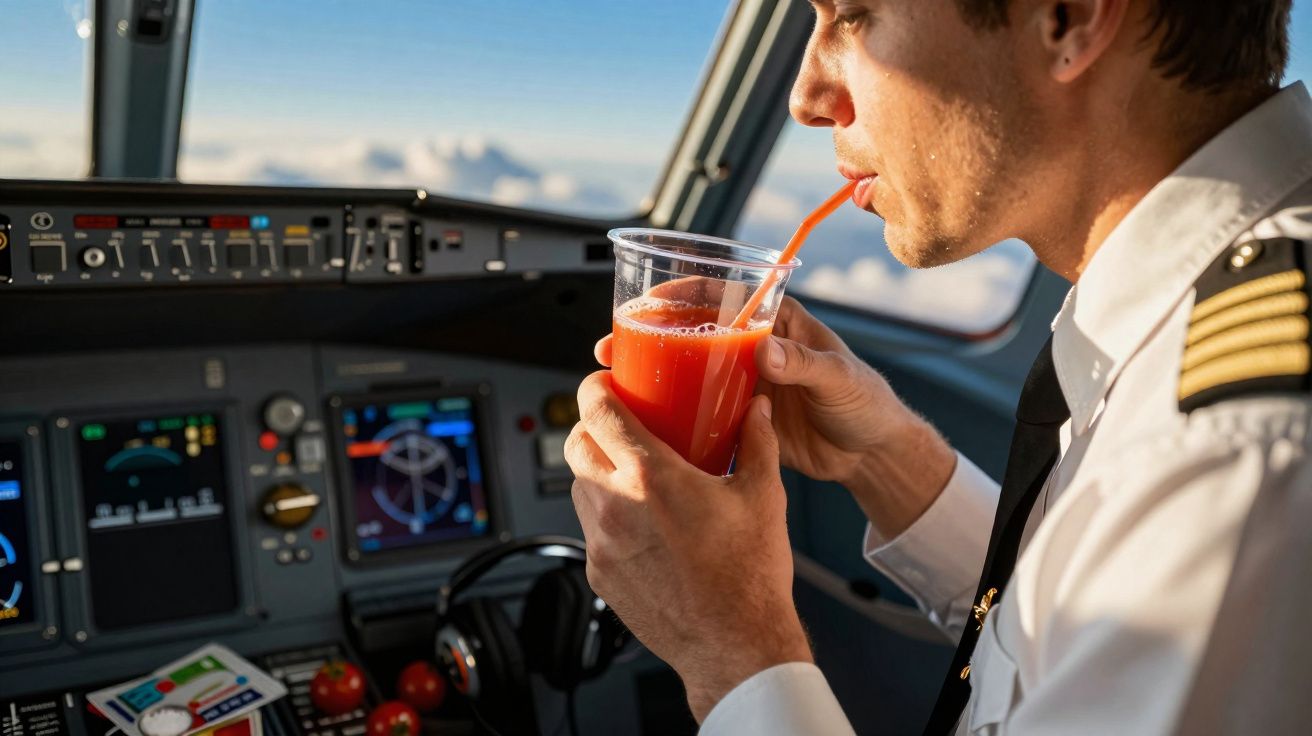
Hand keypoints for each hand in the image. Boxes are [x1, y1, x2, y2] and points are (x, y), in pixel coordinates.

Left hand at [566, 372, 811, 721]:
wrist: (735, 647)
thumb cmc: (749, 576)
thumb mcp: (763, 496)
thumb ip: (757, 442)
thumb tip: (756, 409)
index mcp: (652, 477)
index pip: (597, 411)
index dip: (594, 388)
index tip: (605, 383)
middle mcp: (616, 506)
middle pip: (575, 444)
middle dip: (592, 427)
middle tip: (621, 425)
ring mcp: (602, 543)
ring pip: (577, 487)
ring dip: (597, 471)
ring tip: (633, 474)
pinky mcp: (599, 573)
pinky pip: (590, 528)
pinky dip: (606, 514)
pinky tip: (641, 520)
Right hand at [596, 295, 955, 537]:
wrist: (872, 455)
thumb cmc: (867, 403)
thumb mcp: (839, 377)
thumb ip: (804, 363)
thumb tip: (766, 351)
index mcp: (778, 322)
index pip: (725, 294)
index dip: (686, 292)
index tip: (651, 301)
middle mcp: (753, 347)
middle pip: (693, 330)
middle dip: (650, 331)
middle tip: (614, 343)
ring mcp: (742, 383)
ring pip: (689, 368)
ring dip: (653, 369)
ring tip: (615, 375)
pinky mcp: (740, 418)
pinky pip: (699, 408)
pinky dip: (672, 409)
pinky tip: (644, 415)